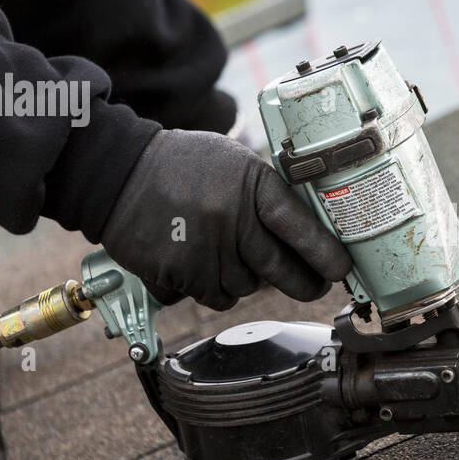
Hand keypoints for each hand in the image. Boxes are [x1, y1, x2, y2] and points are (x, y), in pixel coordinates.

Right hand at [100, 129, 350, 309]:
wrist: (117, 174)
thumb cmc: (183, 166)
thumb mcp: (234, 163)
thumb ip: (266, 194)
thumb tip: (310, 232)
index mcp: (252, 185)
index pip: (300, 226)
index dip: (325, 253)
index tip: (341, 269)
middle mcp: (231, 218)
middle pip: (279, 270)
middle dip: (303, 284)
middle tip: (313, 286)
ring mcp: (204, 249)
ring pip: (245, 288)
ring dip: (242, 279)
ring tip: (223, 251)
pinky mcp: (178, 273)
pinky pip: (213, 297)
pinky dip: (211, 288)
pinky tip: (198, 261)